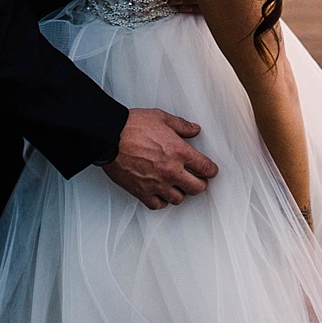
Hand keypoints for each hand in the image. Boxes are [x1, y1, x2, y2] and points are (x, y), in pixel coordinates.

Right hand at [102, 108, 217, 209]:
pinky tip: (162, 193)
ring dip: (181, 192)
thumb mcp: (162, 118)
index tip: (211, 170)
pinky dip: (162, 201)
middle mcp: (171, 171)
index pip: (205, 167)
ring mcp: (157, 184)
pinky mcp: (142, 192)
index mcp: (179, 152)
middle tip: (198, 180)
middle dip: (200, 184)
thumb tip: (194, 130)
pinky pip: (158, 205)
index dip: (211, 170)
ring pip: (178, 199)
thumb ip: (182, 126)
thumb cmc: (133, 126)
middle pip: (196, 188)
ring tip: (179, 186)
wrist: (109, 137)